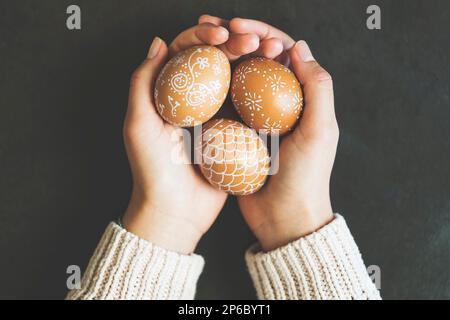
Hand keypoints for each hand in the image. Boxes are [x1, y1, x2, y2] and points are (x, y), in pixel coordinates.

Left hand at [122, 23, 276, 253]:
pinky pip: (248, 106)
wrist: (174, 211)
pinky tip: (274, 78)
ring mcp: (215, 116)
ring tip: (269, 49)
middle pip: (215, 61)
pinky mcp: (233, 133)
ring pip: (235, 78)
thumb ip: (143, 81)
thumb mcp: (139, 123)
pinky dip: (261, 90)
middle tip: (253, 39)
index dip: (204, 35)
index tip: (223, 32)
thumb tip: (160, 41)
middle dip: (235, 42)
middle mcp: (193, 100)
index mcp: (169, 93)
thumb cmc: (152, 170)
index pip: (186, 52)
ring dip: (252, 60)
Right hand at [202, 16, 337, 250]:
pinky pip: (221, 104)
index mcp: (300, 96)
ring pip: (235, 77)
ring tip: (196, 40)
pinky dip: (209, 88)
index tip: (237, 25)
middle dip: (234, 37)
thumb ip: (317, 86)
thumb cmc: (307, 176)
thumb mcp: (320, 130)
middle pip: (254, 59)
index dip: (261, 31)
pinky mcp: (235, 133)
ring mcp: (254, 117)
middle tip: (210, 24)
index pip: (281, 52)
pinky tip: (193, 76)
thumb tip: (298, 45)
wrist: (284, 217)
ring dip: (218, 57)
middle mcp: (277, 102)